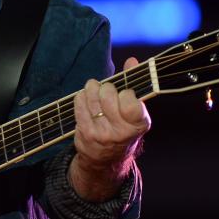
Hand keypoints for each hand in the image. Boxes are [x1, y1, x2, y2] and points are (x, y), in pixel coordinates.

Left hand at [70, 57, 150, 200]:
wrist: (106, 158)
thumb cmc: (123, 126)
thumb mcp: (135, 109)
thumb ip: (134, 83)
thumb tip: (131, 61)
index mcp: (139, 124)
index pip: (129, 100)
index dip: (125, 92)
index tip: (125, 93)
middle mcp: (121, 131)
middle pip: (108, 94)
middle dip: (107, 87)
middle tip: (108, 91)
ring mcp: (102, 133)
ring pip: (92, 96)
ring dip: (93, 88)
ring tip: (96, 91)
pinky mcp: (85, 132)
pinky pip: (79, 103)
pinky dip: (82, 96)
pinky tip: (86, 98)